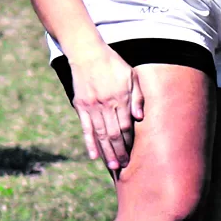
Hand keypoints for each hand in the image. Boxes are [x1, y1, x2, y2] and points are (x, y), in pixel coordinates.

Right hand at [69, 45, 144, 172]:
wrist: (87, 53)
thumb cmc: (113, 64)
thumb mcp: (131, 76)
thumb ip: (137, 96)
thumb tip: (140, 118)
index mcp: (120, 97)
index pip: (126, 126)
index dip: (130, 141)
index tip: (133, 152)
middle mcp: (106, 104)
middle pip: (114, 134)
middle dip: (120, 151)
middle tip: (125, 166)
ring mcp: (91, 106)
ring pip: (100, 134)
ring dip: (107, 152)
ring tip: (113, 166)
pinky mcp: (80, 106)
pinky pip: (86, 128)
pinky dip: (90, 143)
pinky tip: (94, 156)